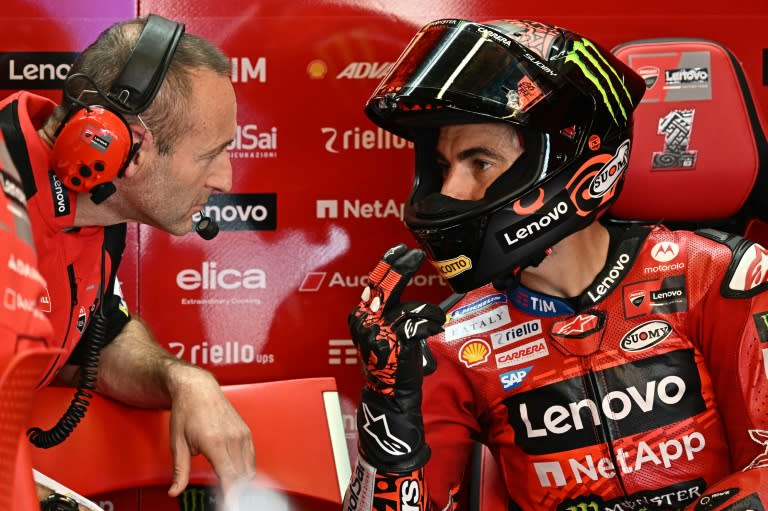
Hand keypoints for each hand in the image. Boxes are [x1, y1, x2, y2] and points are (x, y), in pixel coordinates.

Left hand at [165, 365, 254, 497]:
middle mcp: (232, 438)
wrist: (198, 388)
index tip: (230, 506)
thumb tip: (175, 491)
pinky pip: (251, 457)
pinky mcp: (246, 431)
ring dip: (241, 481)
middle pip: (241, 476)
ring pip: (249, 468)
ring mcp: (241, 433)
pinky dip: (245, 468)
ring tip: (228, 486)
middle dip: (234, 491)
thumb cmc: (186, 411)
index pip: (229, 476)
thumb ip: (179, 470)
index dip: (231, 495)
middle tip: (223, 498)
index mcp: (215, 441)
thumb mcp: (177, 442)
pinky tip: (235, 472)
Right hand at [348, 243, 444, 471]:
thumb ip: (387, 311)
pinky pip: (420, 323)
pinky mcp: (396, 342)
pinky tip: (436, 327)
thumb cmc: (392, 365)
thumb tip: (396, 284)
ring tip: (436, 320)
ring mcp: (379, 332)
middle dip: (402, 268)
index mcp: (360, 317)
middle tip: (415, 256)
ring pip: (410, 307)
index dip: (388, 263)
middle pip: (386, 285)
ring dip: (430, 313)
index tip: (400, 250)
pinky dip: (432, 323)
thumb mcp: (384, 333)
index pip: (373, 283)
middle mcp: (365, 321)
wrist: (391, 397)